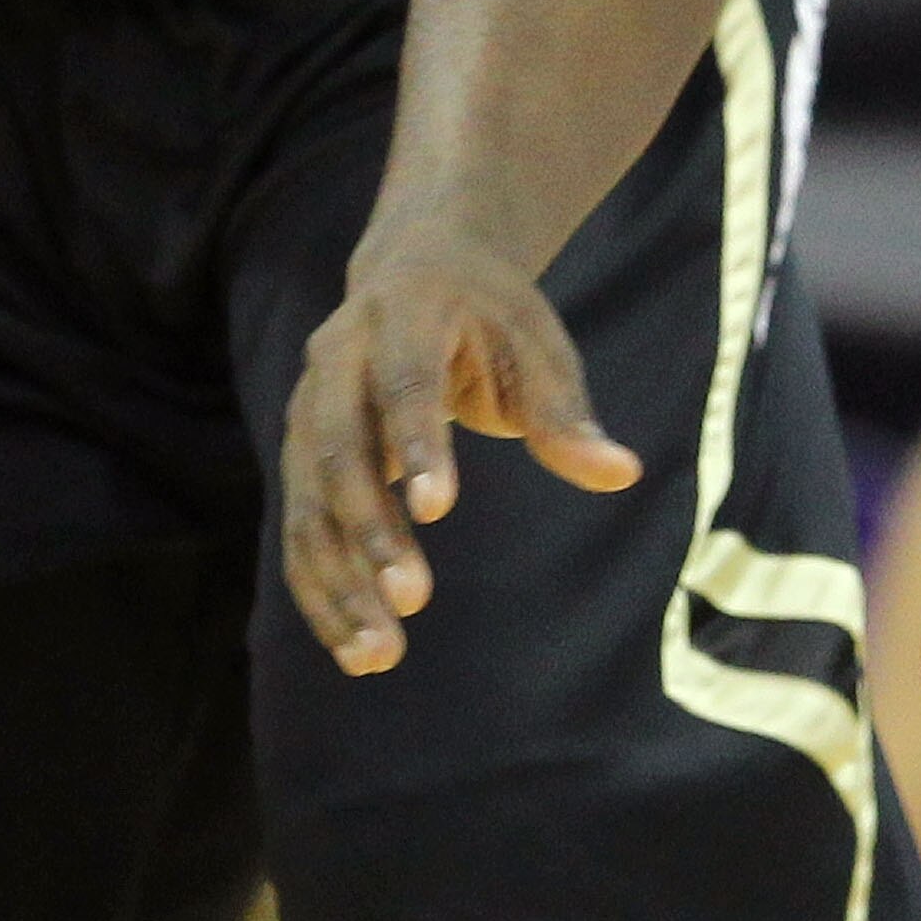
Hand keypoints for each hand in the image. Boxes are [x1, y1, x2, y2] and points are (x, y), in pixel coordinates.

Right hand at [284, 220, 640, 676]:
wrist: (416, 268)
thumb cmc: (491, 316)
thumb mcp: (538, 346)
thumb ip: (566, 413)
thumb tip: (622, 472)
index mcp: (402, 314)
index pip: (404, 383)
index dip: (417, 445)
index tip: (437, 512)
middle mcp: (336, 357)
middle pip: (340, 448)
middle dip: (369, 530)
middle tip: (411, 601)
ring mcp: (305, 406)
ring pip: (308, 501)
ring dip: (338, 579)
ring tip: (378, 651)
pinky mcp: (298, 454)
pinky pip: (299, 529)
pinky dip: (321, 589)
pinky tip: (354, 646)